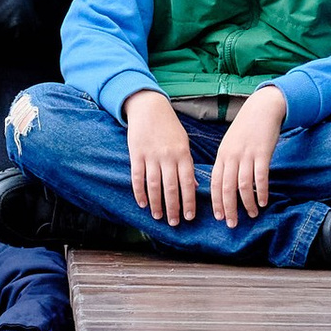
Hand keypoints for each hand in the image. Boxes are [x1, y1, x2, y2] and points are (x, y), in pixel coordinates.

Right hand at [123, 89, 196, 227]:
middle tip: (174, 223)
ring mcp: (151, 155)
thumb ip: (188, 164)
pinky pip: (137, 177)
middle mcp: (168, 156)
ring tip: (159, 216)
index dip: (189, 202)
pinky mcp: (136, 154)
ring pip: (154, 185)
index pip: (188, 183)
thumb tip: (194, 186)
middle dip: (173, 207)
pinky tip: (142, 203)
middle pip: (171, 187)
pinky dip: (139, 192)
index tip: (189, 217)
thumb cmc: (169, 127)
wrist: (149, 107)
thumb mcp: (183, 143)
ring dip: (156, 203)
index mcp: (183, 154)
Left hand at [209, 86, 289, 227]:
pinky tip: (263, 202)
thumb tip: (224, 184)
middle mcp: (231, 156)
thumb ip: (227, 162)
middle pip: (226, 188)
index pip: (215, 183)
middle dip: (228, 208)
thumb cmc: (246, 129)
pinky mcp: (262, 153)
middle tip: (232, 224)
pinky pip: (260, 177)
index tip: (219, 217)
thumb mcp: (230, 144)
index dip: (216, 202)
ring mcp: (247, 154)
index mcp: (222, 155)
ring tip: (252, 215)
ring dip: (247, 203)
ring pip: (243, 185)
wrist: (262, 108)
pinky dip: (261, 192)